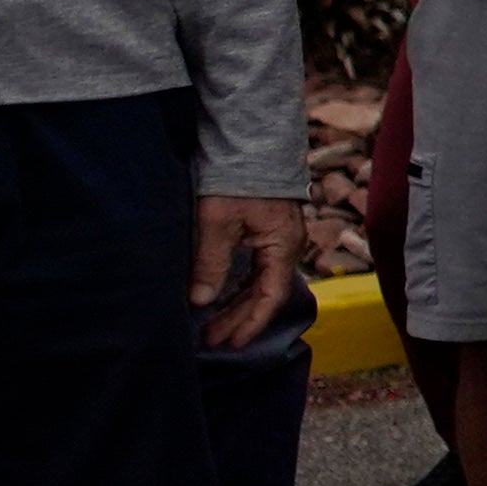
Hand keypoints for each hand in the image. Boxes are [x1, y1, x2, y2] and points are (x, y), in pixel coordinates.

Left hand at [190, 194, 305, 347]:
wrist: (249, 142)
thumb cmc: (237, 179)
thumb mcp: (217, 222)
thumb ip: (210, 263)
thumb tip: (200, 300)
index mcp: (282, 246)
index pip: (270, 296)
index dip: (250, 323)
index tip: (228, 343)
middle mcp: (286, 246)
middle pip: (265, 292)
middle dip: (239, 318)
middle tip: (211, 340)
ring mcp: (278, 239)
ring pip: (260, 282)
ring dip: (238, 304)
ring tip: (213, 324)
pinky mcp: (266, 231)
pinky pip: (256, 268)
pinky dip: (239, 286)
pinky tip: (222, 297)